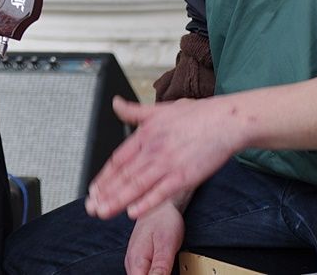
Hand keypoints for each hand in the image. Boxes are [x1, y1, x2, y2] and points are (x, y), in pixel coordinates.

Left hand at [87, 96, 240, 220]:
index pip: (118, 159)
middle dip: (105, 193)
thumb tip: (115, 103)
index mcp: (145, 134)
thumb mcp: (159, 109)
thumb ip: (134, 111)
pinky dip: (147, 203)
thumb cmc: (197, 115)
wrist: (226, 121)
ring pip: (137, 185)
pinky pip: (162, 193)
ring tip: (103, 212)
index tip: (93, 189)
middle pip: (123, 175)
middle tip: (91, 207)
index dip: (104, 176)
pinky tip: (133, 212)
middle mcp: (153, 150)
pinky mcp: (185, 176)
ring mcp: (168, 164)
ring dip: (118, 200)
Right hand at [124, 202, 184, 274]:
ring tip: (165, 265)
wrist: (160, 207)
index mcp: (136, 260)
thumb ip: (160, 269)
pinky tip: (162, 269)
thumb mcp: (166, 246)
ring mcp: (133, 260)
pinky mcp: (138, 259)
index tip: (165, 272)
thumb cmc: (164, 221)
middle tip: (167, 268)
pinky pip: (143, 273)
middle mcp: (130, 262)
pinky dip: (153, 274)